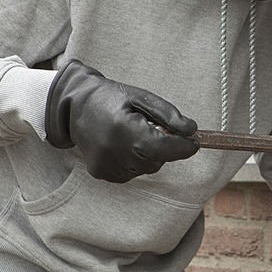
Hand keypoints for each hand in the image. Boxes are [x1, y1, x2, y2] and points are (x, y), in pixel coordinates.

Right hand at [44, 60, 198, 182]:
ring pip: (145, 169)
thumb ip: (168, 115)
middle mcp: (112, 149)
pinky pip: (130, 174)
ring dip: (149, 155)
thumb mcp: (143, 97)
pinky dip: (135, 162)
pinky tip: (125, 145)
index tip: (195, 143)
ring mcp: (104, 164)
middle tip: (156, 129)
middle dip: (165, 148)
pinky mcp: (100, 173)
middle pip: (156, 160)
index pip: (162, 147)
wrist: (76, 106)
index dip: (183, 147)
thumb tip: (191, 131)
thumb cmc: (113, 99)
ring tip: (136, 135)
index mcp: (123, 128)